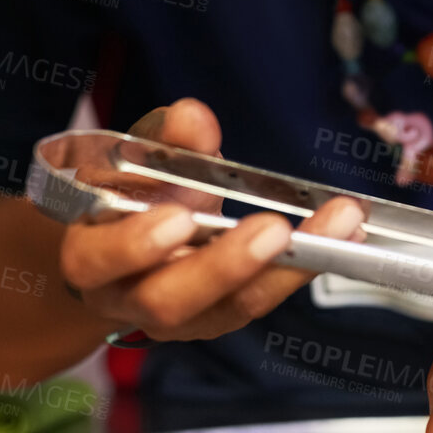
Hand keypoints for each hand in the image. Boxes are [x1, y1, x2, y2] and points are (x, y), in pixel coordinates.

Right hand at [58, 98, 364, 340]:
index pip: (98, 261)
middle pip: (168, 301)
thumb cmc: (125, 194)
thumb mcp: (135, 157)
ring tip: (335, 226)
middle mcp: (128, 299)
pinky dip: (302, 268)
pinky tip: (344, 235)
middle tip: (274, 230)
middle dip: (224, 266)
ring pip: (227, 309)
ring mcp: (179, 317)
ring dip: (285, 269)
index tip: (176, 217)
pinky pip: (261, 300)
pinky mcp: (220, 316)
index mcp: (88, 255)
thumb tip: (192, 116)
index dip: (135, 246)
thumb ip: (163, 140)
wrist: (119, 246)